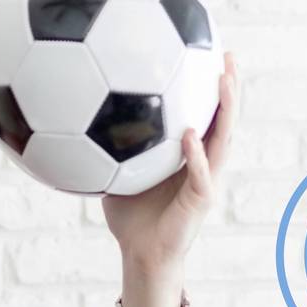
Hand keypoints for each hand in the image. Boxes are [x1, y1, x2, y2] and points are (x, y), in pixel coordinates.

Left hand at [101, 51, 237, 286]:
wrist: (139, 254)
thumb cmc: (130, 216)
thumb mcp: (115, 171)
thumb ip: (108, 144)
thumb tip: (76, 110)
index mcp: (188, 155)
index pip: (205, 114)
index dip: (210, 86)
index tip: (208, 53)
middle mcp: (203, 163)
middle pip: (224, 119)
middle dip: (229, 88)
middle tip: (227, 56)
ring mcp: (206, 180)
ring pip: (223, 141)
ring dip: (226, 111)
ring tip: (224, 82)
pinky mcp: (200, 201)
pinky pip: (201, 174)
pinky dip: (195, 155)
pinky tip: (188, 134)